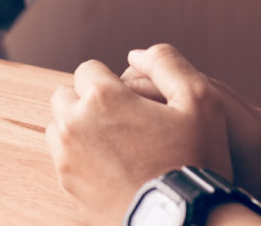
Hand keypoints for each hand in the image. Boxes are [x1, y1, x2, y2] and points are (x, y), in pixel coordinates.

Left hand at [45, 44, 239, 222]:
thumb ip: (168, 65)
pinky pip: (62, 158)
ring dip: (78, 127)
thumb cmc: (196, 158)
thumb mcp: (201, 101)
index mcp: (102, 97)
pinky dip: (78, 156)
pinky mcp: (67, 185)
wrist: (185, 218)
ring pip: (59, 127)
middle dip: (87, 101)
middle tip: (119, 118)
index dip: (110, 80)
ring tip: (112, 141)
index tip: (129, 98)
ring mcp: (67, 157)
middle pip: (65, 96)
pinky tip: (108, 164)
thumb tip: (136, 52)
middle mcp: (75, 123)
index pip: (88, 70)